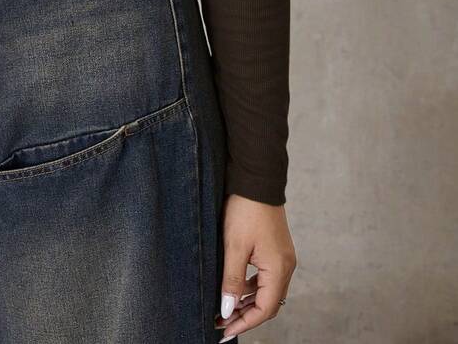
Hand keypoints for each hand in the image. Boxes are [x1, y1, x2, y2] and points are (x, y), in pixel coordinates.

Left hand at [214, 194, 296, 339]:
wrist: (256, 179)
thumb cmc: (246, 209)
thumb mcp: (234, 246)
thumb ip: (232, 280)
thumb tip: (228, 309)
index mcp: (279, 268)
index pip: (265, 309)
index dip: (244, 322)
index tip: (224, 330)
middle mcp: (286, 266)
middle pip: (268, 303)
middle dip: (246, 315)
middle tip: (222, 323)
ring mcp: (283, 257)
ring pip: (267, 290)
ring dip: (248, 301)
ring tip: (225, 307)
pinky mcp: (276, 249)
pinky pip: (266, 276)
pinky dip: (251, 286)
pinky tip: (235, 286)